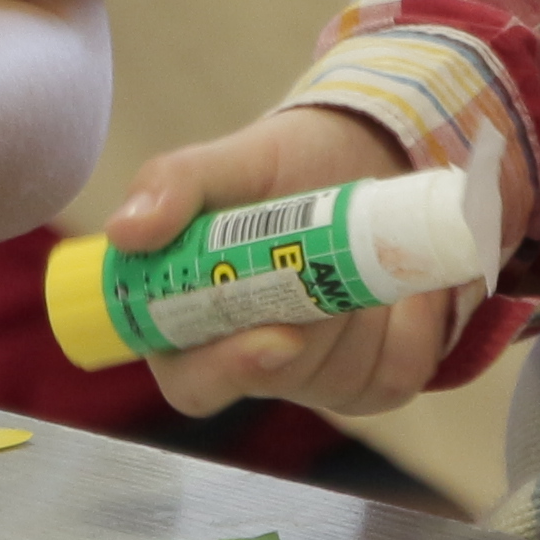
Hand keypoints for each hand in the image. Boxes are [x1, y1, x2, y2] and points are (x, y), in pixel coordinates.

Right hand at [97, 107, 495, 421]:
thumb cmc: (283, 164)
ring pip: (341, 377)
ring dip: (362, 309)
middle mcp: (251, 356)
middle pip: (276, 382)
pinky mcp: (374, 377)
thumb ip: (175, 184)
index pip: (192, 382)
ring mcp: (316, 374)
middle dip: (317, 326)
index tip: (277, 336)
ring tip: (364, 242)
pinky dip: (413, 325)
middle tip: (342, 272)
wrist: (365, 158)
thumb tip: (126, 230)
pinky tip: (404, 281)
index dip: (225, 371)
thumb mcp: (232, 158)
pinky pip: (397, 372)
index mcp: (194, 319)